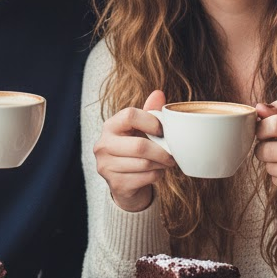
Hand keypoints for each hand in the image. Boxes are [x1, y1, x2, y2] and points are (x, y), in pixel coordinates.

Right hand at [92, 89, 174, 212]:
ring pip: (144, 163)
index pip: (129, 115)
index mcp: (109, 126)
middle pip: (139, 145)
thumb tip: (158, 93)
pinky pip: (145, 178)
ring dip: (161, 164)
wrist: (125, 183)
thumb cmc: (135, 150)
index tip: (163, 131)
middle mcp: (103, 145)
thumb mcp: (141, 129)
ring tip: (165, 162)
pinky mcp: (115, 184)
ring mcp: (106, 166)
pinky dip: (156, 175)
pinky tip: (156, 172)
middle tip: (173, 155)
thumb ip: (150, 111)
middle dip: (162, 151)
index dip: (151, 122)